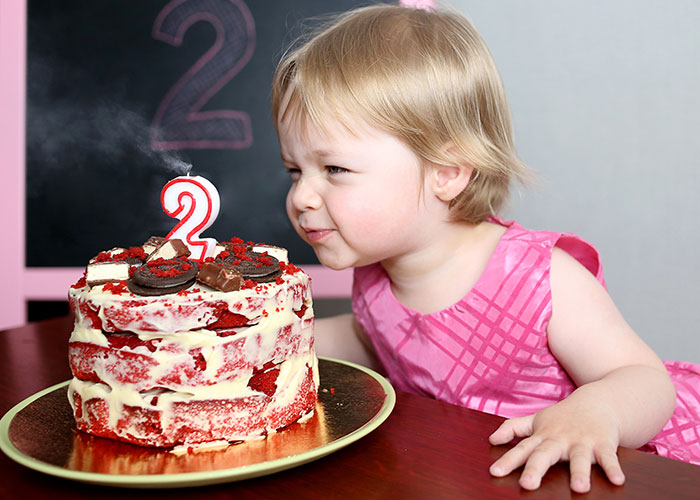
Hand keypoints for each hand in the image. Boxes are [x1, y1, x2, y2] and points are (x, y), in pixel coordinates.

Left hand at [488, 399, 625, 492]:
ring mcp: (582, 441)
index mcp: (543, 436)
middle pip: (546, 455)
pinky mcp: (604, 443)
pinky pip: (609, 457)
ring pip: (580, 458)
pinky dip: (613, 468)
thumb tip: (491, 439)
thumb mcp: (537, 420)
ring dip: (579, 472)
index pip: (522, 449)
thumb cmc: (563, 416)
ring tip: (579, 488)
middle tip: (527, 485)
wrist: (597, 400)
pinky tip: (618, 481)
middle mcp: (560, 439)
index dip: (508, 460)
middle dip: (536, 469)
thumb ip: (513, 428)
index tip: (494, 472)